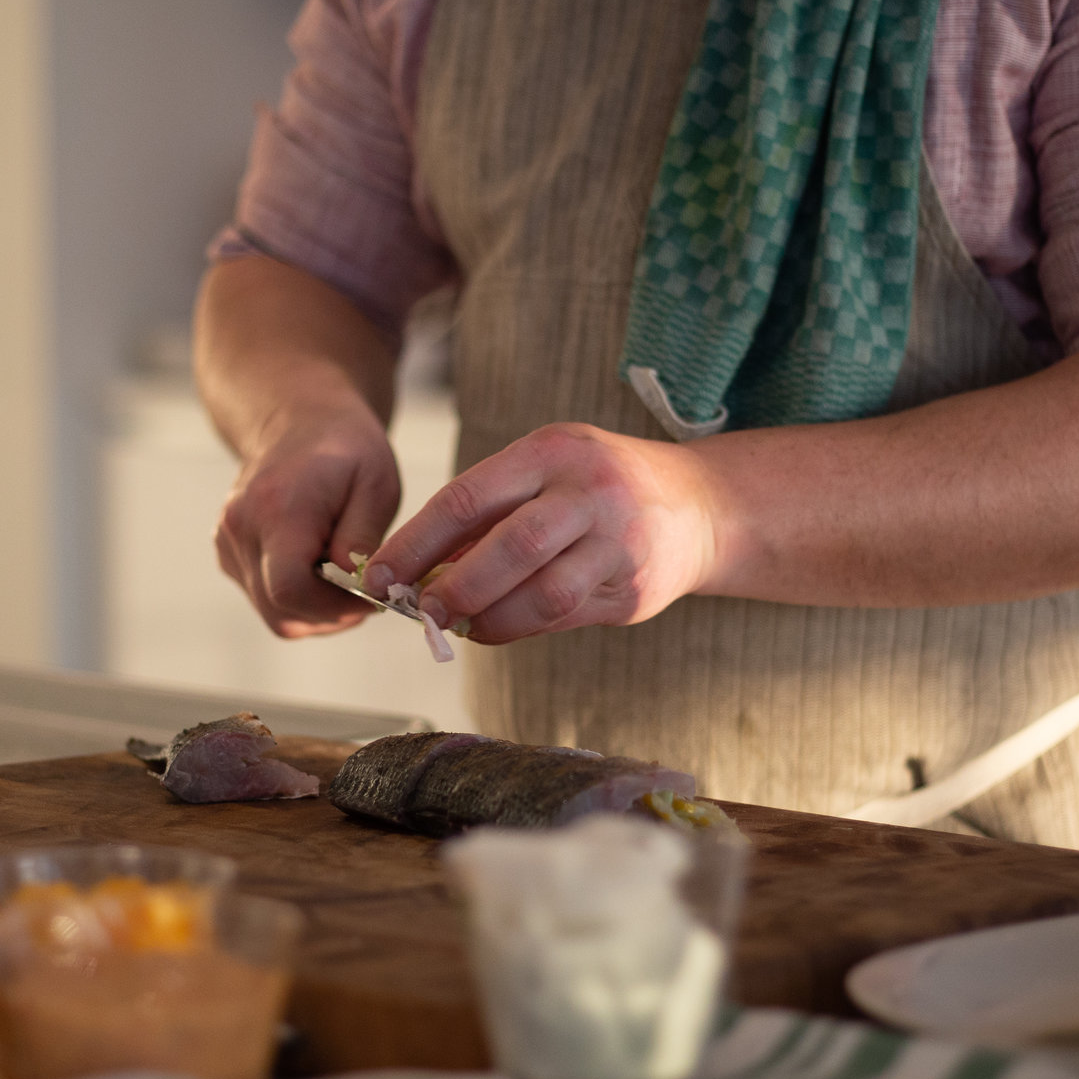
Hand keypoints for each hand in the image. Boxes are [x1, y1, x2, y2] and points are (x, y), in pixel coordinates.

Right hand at [214, 404, 401, 637]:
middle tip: (367, 597)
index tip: (371, 597)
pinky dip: (299, 602)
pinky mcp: (228, 554)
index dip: (335, 607)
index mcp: (277, 508)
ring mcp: (228, 543)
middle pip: (281, 609)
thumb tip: (355, 583)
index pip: (290, 588)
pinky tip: (323, 575)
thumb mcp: (376, 483)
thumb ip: (363, 535)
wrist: (300, 422)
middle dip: (331, 615)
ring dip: (317, 613)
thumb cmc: (346, 450)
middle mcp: (241, 527)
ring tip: (348, 583)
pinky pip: (265, 601)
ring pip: (274, 613)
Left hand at [367, 422, 719, 644]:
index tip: (378, 575)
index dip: (415, 543)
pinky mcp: (633, 590)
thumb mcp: (548, 469)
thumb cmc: (599, 486)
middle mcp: (589, 492)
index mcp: (553, 451)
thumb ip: (490, 511)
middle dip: (453, 588)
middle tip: (420, 611)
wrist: (701, 505)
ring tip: (458, 625)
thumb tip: (416, 568)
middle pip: (509, 548)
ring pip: (541, 595)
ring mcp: (618, 543)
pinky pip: (564, 618)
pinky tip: (495, 627)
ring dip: (487, 619)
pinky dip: (518, 628)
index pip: (468, 497)